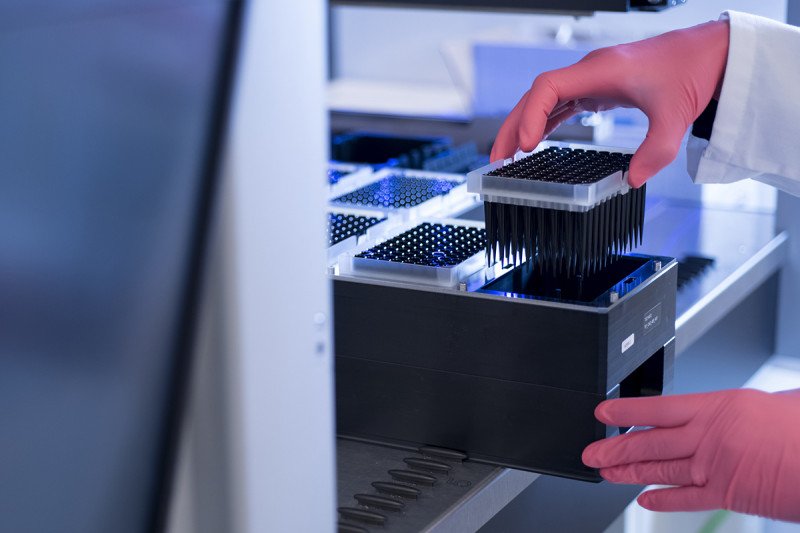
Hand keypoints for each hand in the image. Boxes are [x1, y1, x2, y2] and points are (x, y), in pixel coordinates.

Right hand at [490, 20, 729, 186]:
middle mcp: (590, 72)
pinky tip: (535, 143)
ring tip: (507, 156)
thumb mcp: (676, 116)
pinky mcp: (599, 89)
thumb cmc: (692, 70)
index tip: (526, 146)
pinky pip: (561, 104)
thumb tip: (631, 180)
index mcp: (601, 70)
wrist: (711, 53)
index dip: (531, 115)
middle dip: (514, 127)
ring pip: (544, 101)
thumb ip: (655, 152)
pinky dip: (543, 123)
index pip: (548, 87)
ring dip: (524, 126)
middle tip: (498, 159)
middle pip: (536, 96)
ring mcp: (592, 79)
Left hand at [582, 389, 799, 521]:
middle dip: (617, 449)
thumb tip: (727, 415)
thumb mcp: (771, 402)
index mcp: (720, 406)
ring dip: (630, 473)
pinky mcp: (729, 494)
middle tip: (591, 454)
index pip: (659, 408)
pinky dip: (664, 499)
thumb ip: (738, 411)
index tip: (604, 414)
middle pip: (652, 443)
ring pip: (662, 469)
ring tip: (605, 473)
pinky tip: (644, 500)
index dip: (627, 413)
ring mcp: (717, 467)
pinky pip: (688, 498)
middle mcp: (711, 436)